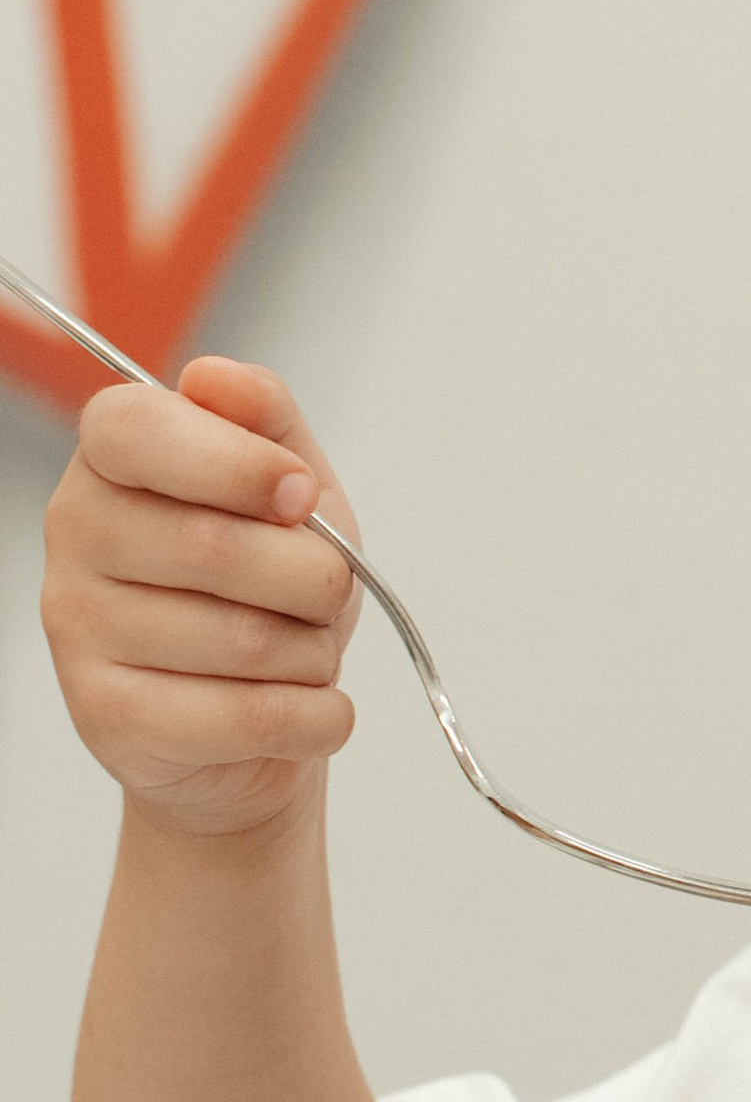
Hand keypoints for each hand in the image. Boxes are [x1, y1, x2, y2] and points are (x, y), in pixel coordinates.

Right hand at [42, 358, 361, 838]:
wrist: (248, 723)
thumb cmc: (268, 587)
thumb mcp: (287, 486)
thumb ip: (264, 419)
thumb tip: (215, 378)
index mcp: (111, 459)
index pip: (139, 429)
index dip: (236, 462)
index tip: (301, 494)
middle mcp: (74, 534)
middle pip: (213, 545)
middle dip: (314, 578)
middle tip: (325, 593)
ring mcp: (78, 628)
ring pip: (244, 640)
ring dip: (316, 652)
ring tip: (306, 652)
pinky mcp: (107, 717)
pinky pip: (246, 716)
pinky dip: (316, 716)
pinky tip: (314, 708)